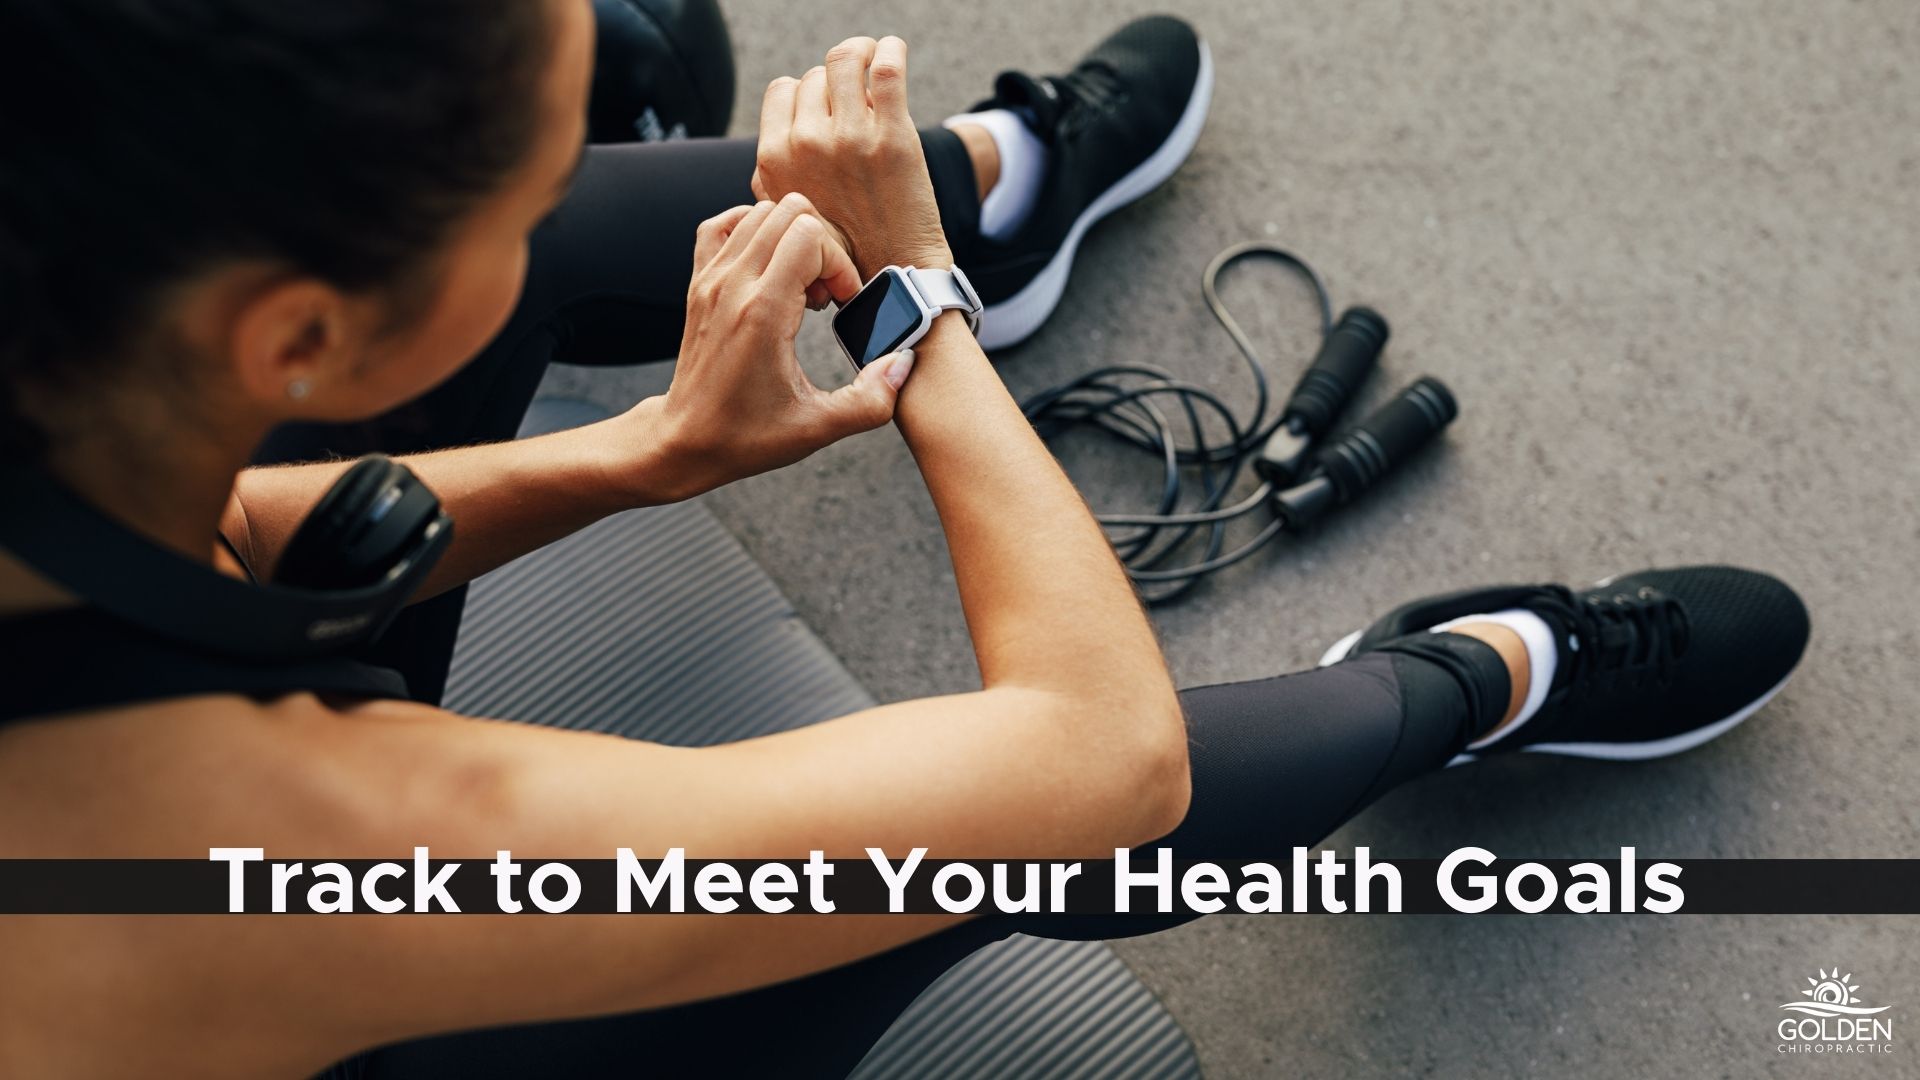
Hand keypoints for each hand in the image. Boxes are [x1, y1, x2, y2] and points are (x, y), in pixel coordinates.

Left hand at [644, 194, 914, 497]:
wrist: (685, 441)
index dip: (839, 264)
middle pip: (788, 212)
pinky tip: (770, 265)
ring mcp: (710, 279)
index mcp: (762, 312)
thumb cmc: (745, 435)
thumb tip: (903, 363)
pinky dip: (753, 231)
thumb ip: (871, 400)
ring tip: (801, 285)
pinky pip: (723, 225)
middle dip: (821, 245)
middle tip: (825, 293)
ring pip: (760, 212)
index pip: (811, 236)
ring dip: (791, 239)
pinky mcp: (698, 282)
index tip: (841, 304)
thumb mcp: (818, 427)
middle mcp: (732, 285)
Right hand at [753, 35, 952, 278]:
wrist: (893, 275)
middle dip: (837, 81)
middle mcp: (807, 144)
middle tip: (858, 97)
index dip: (806, 91)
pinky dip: (890, 50)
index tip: (826, 102)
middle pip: (816, 75)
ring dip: (862, 52)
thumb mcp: (786, 218)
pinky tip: (893, 52)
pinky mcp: (893, 135)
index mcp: (775, 159)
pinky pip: (887, 68)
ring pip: (846, 59)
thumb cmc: (842, 252)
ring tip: (874, 59)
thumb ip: (771, 179)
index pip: (782, 89)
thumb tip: (772, 150)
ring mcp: (850, 137)